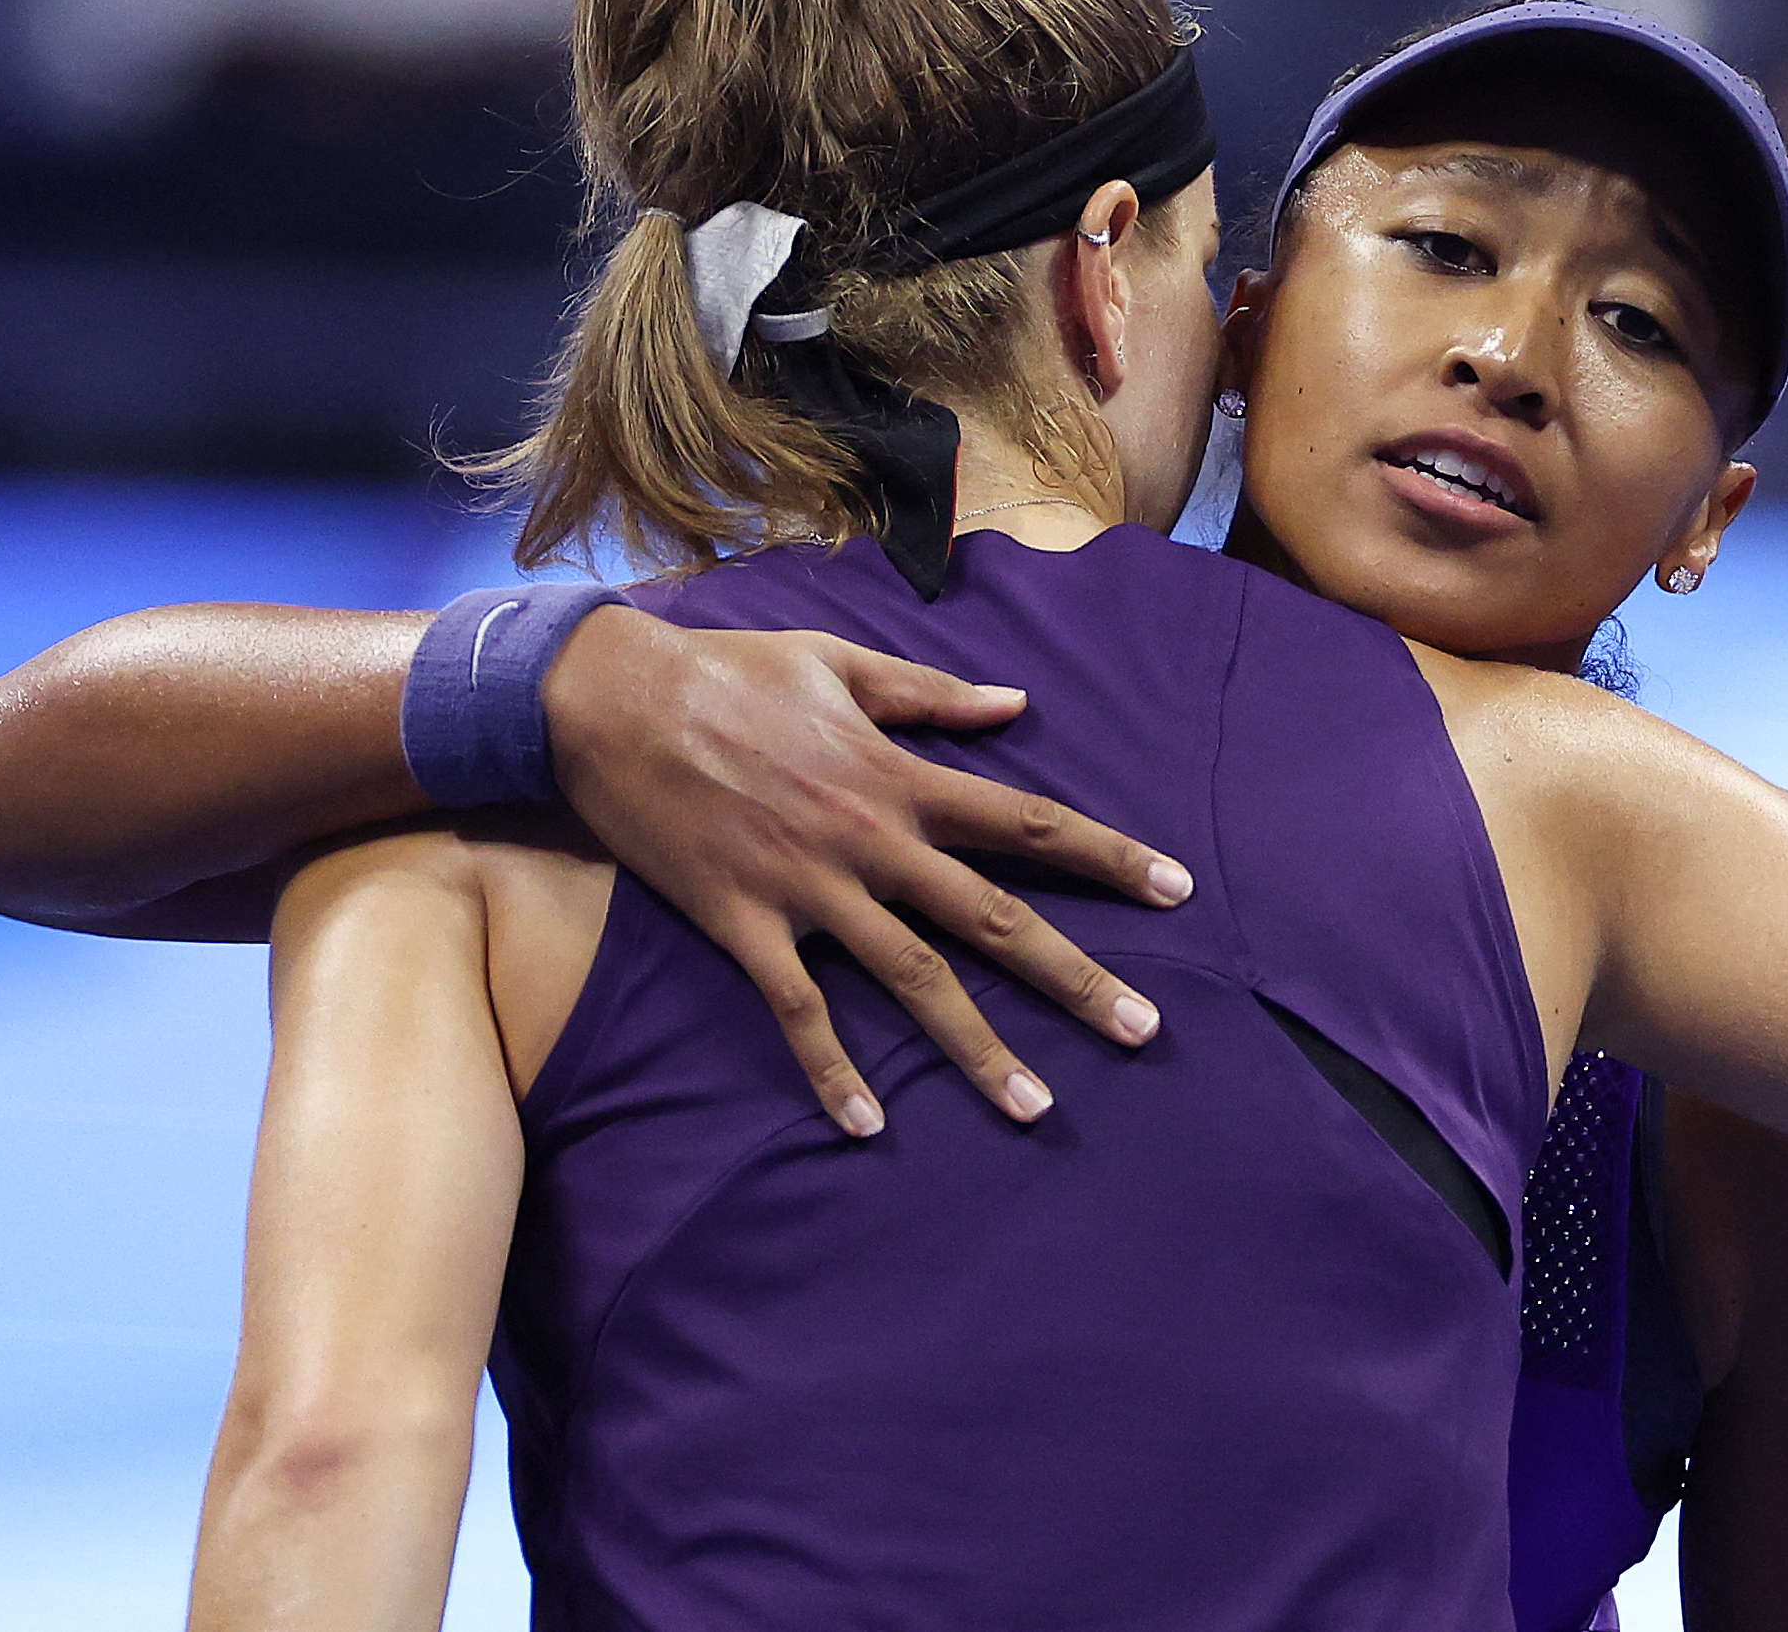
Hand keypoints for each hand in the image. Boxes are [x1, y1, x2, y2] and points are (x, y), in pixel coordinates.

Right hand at [544, 607, 1189, 1136]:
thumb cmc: (729, 671)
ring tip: (1037, 1107)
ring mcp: (810, 888)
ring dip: (979, 1049)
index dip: (1107, 855)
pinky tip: (868, 1124)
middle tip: (1144, 1031)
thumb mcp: (842, 664)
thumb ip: (933, 695)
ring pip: (914, 981)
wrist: (610, 699)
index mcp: (901, 775)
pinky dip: (833, 1071)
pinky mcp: (745, 924)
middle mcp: (871, 840)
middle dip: (1075, 977)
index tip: (1177, 889)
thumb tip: (1020, 706)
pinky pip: (799, 1012)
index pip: (1028, 820)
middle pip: (995, 919)